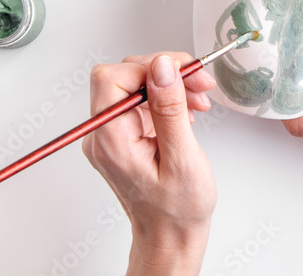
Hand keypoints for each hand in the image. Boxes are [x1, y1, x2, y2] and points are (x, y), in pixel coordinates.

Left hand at [83, 52, 216, 275]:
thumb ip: (170, 109)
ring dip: (170, 85)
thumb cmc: (177, 209)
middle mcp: (103, 135)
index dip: (148, 68)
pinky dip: (166, 99)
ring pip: (135, 86)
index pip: (111, 78)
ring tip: (199, 99)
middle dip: (165, 73)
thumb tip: (162, 67)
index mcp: (111, 140)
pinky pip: (140, 101)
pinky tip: (187, 111)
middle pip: (124, 77)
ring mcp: (112, 135)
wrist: (171, 236)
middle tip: (199, 83)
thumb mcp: (182, 157)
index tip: (180, 72)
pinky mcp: (124, 135)